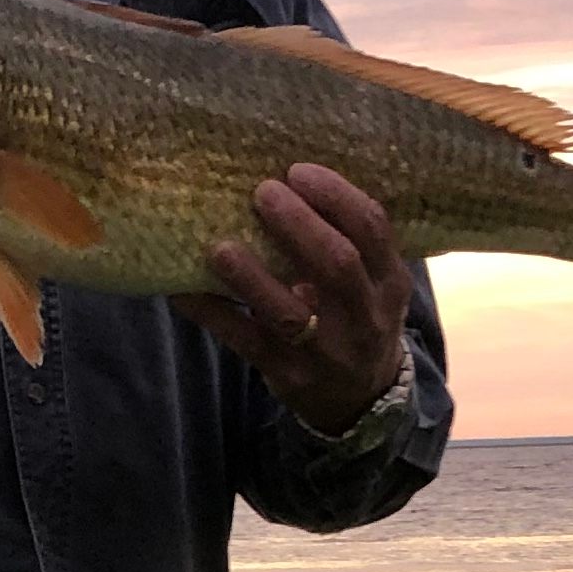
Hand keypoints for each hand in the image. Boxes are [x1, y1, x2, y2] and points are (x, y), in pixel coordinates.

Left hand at [176, 162, 413, 433]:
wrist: (360, 401)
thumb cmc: (355, 317)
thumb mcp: (373, 283)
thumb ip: (346, 240)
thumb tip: (284, 175)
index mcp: (390, 282)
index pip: (372, 228)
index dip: (337, 195)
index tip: (298, 170)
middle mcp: (364, 317)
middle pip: (338, 264)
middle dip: (298, 225)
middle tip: (262, 192)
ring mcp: (326, 352)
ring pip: (288, 313)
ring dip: (250, 277)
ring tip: (219, 246)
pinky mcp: (288, 375)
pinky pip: (245, 341)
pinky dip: (212, 312)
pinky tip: (182, 289)